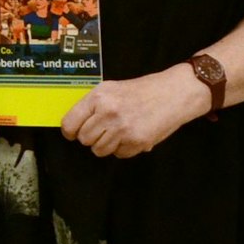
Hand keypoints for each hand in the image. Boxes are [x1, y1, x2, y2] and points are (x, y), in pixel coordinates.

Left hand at [62, 65, 205, 157]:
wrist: (174, 93)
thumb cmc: (144, 90)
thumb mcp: (111, 89)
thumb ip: (92, 105)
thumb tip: (74, 126)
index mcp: (98, 97)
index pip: (70, 123)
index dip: (70, 131)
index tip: (73, 133)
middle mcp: (108, 113)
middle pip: (84, 139)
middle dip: (92, 137)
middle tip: (104, 130)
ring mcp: (122, 129)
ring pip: (99, 150)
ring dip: (107, 145)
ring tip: (119, 132)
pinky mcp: (136, 141)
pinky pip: (119, 154)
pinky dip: (124, 149)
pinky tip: (132, 135)